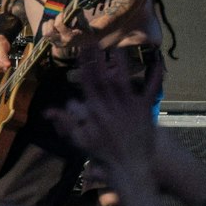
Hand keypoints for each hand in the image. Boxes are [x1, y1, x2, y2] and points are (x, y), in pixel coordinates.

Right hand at [48, 46, 164, 192]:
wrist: (129, 165)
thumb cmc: (104, 153)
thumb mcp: (80, 139)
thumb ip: (65, 122)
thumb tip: (47, 111)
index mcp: (95, 110)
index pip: (88, 82)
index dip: (84, 64)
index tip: (82, 50)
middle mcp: (111, 104)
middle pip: (103, 76)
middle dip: (98, 57)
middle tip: (95, 40)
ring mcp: (129, 105)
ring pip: (124, 79)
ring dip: (121, 61)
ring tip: (118, 45)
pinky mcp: (144, 109)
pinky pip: (150, 90)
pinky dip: (154, 77)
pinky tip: (158, 63)